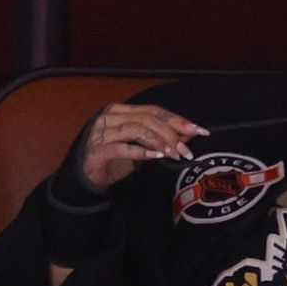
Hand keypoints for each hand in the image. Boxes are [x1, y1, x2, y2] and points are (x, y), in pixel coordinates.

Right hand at [81, 104, 207, 188]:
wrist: (87, 175)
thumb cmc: (116, 157)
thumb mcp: (142, 145)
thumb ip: (162, 136)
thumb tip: (189, 134)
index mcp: (120, 110)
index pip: (154, 110)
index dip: (177, 120)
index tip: (199, 130)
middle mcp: (109, 117)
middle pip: (147, 118)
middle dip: (171, 134)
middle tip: (186, 150)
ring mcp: (101, 132)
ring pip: (136, 129)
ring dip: (159, 142)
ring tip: (173, 155)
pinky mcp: (96, 150)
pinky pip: (122, 147)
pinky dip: (141, 152)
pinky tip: (155, 157)